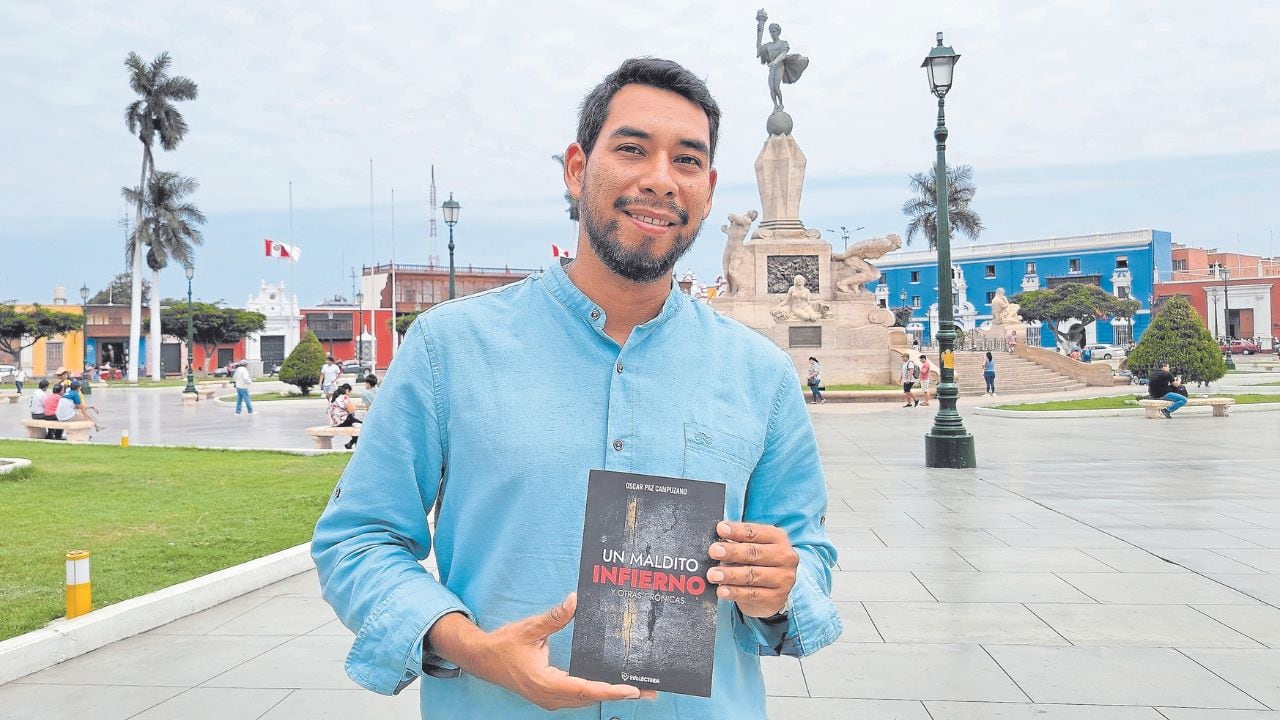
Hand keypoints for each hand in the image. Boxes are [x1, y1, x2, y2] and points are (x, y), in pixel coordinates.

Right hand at [436, 594, 655, 710]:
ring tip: (638, 688)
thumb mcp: (529, 629)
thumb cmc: (503, 645)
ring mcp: (550, 698)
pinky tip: (611, 683)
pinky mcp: (550, 694)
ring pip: (585, 700)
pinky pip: (577, 696)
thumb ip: (554, 617)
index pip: (584, 689)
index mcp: (545, 683)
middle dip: (619, 693)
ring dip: (610, 694)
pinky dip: (596, 691)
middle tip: (650, 689)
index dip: (610, 690)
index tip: (633, 690)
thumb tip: (575, 600)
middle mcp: (550, 696)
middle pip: (590, 698)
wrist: (481, 659)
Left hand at [706, 521, 797, 617]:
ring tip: (713, 575)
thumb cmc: (758, 563)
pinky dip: (734, 592)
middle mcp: (785, 557)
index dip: (737, 530)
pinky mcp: (777, 598)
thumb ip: (737, 543)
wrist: (773, 592)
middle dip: (732, 552)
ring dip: (730, 574)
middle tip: (714, 551)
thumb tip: (717, 544)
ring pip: (752, 575)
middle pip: (754, 553)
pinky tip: (722, 590)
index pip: (755, 532)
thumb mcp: (752, 548)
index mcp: (778, 538)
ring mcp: (783, 578)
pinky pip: (752, 594)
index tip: (720, 529)